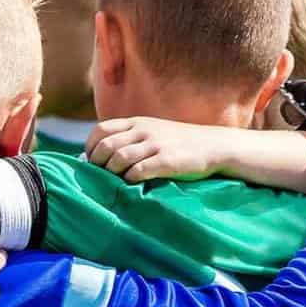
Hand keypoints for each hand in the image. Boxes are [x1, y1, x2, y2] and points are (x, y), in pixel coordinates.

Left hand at [85, 117, 227, 183]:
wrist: (214, 145)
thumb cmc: (180, 143)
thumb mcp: (153, 131)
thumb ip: (131, 137)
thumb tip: (102, 154)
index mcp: (137, 122)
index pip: (101, 130)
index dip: (90, 147)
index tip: (91, 161)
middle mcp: (144, 131)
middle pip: (106, 146)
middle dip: (97, 163)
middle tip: (100, 176)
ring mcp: (156, 145)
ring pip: (119, 159)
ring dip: (112, 173)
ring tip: (116, 181)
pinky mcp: (167, 161)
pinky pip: (138, 171)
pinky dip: (130, 180)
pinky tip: (133, 184)